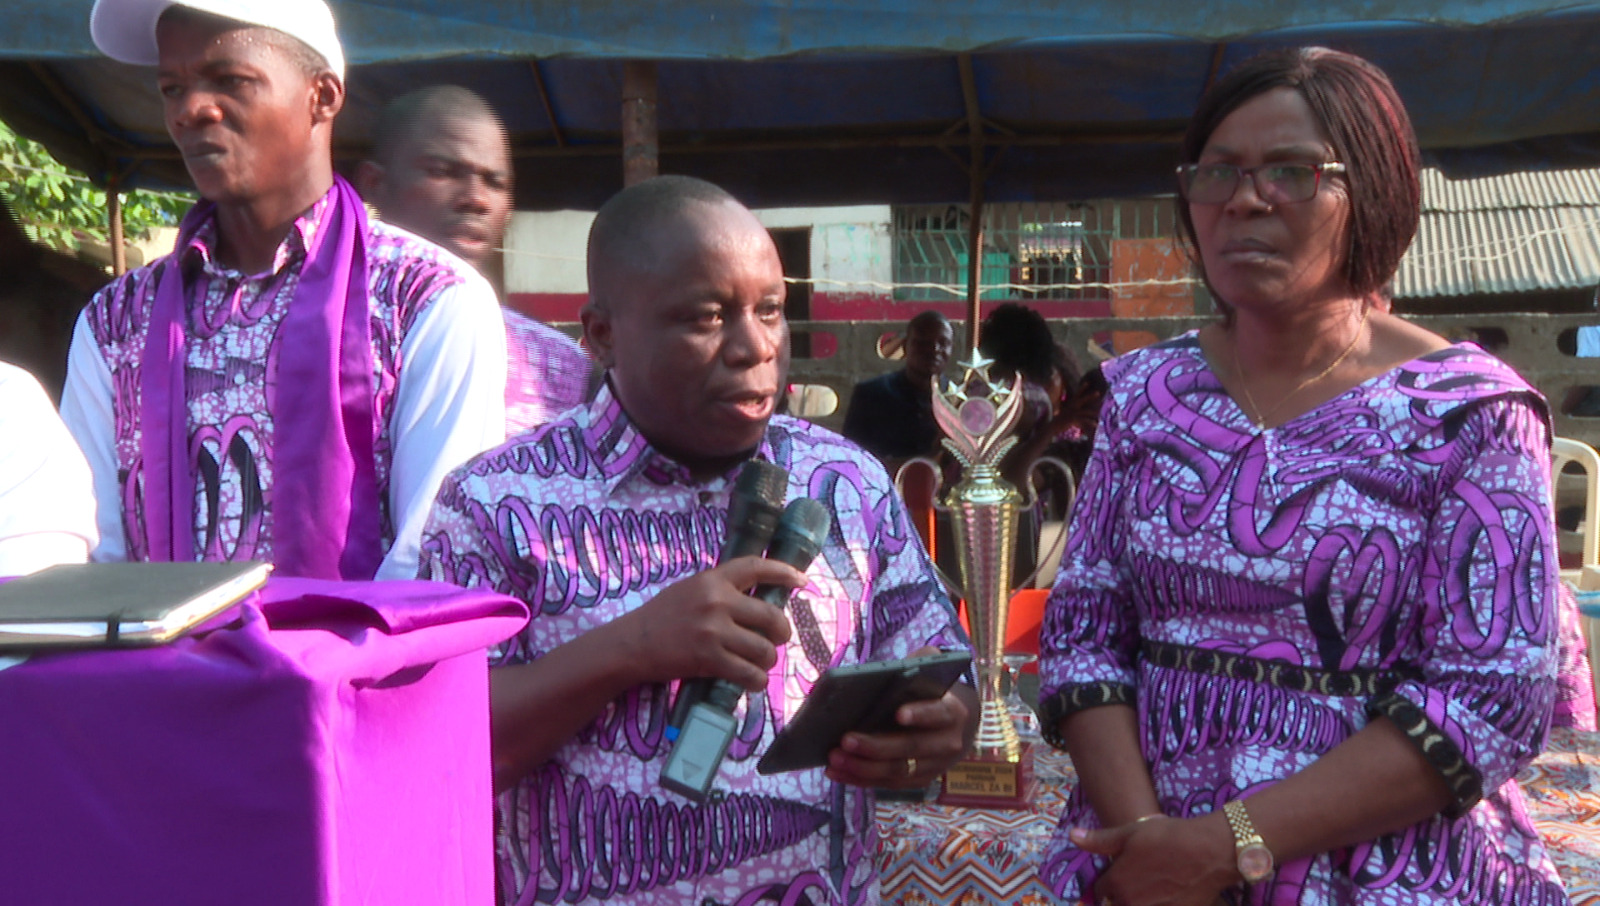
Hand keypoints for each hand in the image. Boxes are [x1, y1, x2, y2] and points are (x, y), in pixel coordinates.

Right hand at [613, 555, 803, 690]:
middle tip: (777, 640)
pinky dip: (756, 681)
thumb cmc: (660, 617)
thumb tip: (754, 600)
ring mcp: (714, 630)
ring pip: (764, 649)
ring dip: (768, 661)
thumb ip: (719, 590)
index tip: (802, 581)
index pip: (756, 568)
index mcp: (712, 579)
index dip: (784, 573)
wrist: (632, 644)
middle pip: (771, 616)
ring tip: (761, 664)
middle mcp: (717, 601)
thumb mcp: (690, 590)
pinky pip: (748, 673)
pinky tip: (752, 681)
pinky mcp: (709, 658)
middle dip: (782, 633)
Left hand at [824, 645, 973, 787]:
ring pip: (897, 770)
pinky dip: (860, 779)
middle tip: (845, 739)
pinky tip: (836, 772)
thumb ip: (915, 663)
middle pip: (910, 747)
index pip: (938, 713)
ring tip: (834, 758)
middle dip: (876, 746)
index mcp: (952, 711)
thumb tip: (885, 670)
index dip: (920, 714)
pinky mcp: (918, 780)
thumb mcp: (929, 672)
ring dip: (862, 767)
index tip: (898, 713)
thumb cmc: (930, 692)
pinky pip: (887, 783)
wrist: (953, 725)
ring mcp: (934, 766)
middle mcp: (947, 743)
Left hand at [1072, 813, 1237, 905]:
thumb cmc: (1169, 837)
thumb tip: (1073, 836)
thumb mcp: (1131, 832)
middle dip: (1121, 896)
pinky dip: (1160, 903)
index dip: (1107, 882)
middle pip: (1117, 904)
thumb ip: (1100, 840)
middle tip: (1139, 879)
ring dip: (1140, 900)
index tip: (1117, 874)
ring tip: (1154, 885)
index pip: (1101, 892)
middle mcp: (1132, 903)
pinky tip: (1169, 893)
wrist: (1210, 851)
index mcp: (1117, 884)